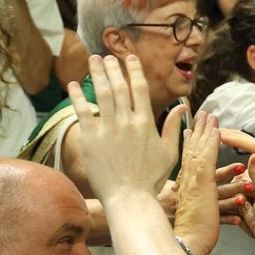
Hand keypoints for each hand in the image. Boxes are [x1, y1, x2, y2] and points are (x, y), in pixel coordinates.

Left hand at [69, 55, 176, 203]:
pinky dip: (77, 96)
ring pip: (102, 93)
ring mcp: (109, 129)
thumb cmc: (150, 179)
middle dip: (113, 67)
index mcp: (146, 122)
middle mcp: (128, 121)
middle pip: (120, 86)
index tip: (129, 58)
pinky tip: (72, 84)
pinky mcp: (91, 139)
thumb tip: (182, 106)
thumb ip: (173, 127)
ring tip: (92, 60)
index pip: (140, 88)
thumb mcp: (169, 152)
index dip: (134, 70)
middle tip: (107, 56)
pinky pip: (83, 111)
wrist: (129, 198)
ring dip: (97, 74)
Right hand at [217, 128, 254, 239]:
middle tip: (217, 129)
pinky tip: (228, 144)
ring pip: (252, 149)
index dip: (238, 140)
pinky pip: (251, 157)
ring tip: (219, 133)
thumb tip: (253, 155)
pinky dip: (239, 150)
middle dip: (236, 136)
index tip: (220, 135)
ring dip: (236, 140)